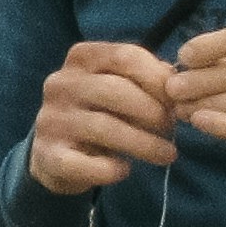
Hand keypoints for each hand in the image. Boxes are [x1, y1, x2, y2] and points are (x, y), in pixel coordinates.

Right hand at [25, 37, 179, 195]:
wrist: (55, 155)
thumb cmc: (98, 113)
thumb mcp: (118, 85)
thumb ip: (146, 78)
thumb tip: (174, 82)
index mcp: (81, 58)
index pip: (125, 56)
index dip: (158, 79)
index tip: (177, 100)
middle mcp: (61, 84)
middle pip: (115, 90)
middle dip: (153, 112)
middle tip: (171, 129)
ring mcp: (51, 120)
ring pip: (104, 127)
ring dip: (144, 143)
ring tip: (167, 154)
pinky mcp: (48, 155)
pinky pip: (85, 164)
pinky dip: (110, 169)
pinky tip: (124, 170)